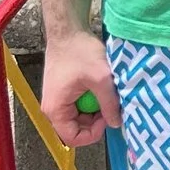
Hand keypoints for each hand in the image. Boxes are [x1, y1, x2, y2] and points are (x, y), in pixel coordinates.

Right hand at [42, 32, 117, 147]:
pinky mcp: (64, 91)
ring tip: (106, 90)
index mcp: (56, 110)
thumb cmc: (80, 52)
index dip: (93, 134)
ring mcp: (58, 99)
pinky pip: (79, 104)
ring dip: (96, 107)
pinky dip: (92, 97)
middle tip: (111, 103)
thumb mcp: (101, 78)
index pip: (73, 138)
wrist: (68, 31)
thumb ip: (109, 103)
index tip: (108, 118)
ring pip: (80, 115)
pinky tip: (99, 84)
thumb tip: (117, 124)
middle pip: (77, 128)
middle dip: (97, 119)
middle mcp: (52, 108)